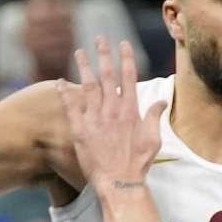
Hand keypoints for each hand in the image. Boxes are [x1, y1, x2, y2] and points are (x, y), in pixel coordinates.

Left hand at [59, 38, 165, 191]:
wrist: (119, 182)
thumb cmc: (138, 163)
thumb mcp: (153, 139)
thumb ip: (155, 117)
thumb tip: (161, 101)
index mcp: (130, 110)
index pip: (128, 77)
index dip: (126, 58)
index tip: (123, 44)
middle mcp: (112, 110)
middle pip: (107, 76)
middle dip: (104, 55)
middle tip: (100, 39)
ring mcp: (95, 119)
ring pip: (88, 86)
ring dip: (84, 67)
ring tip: (79, 52)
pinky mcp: (80, 130)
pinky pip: (71, 107)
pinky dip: (65, 93)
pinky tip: (59, 81)